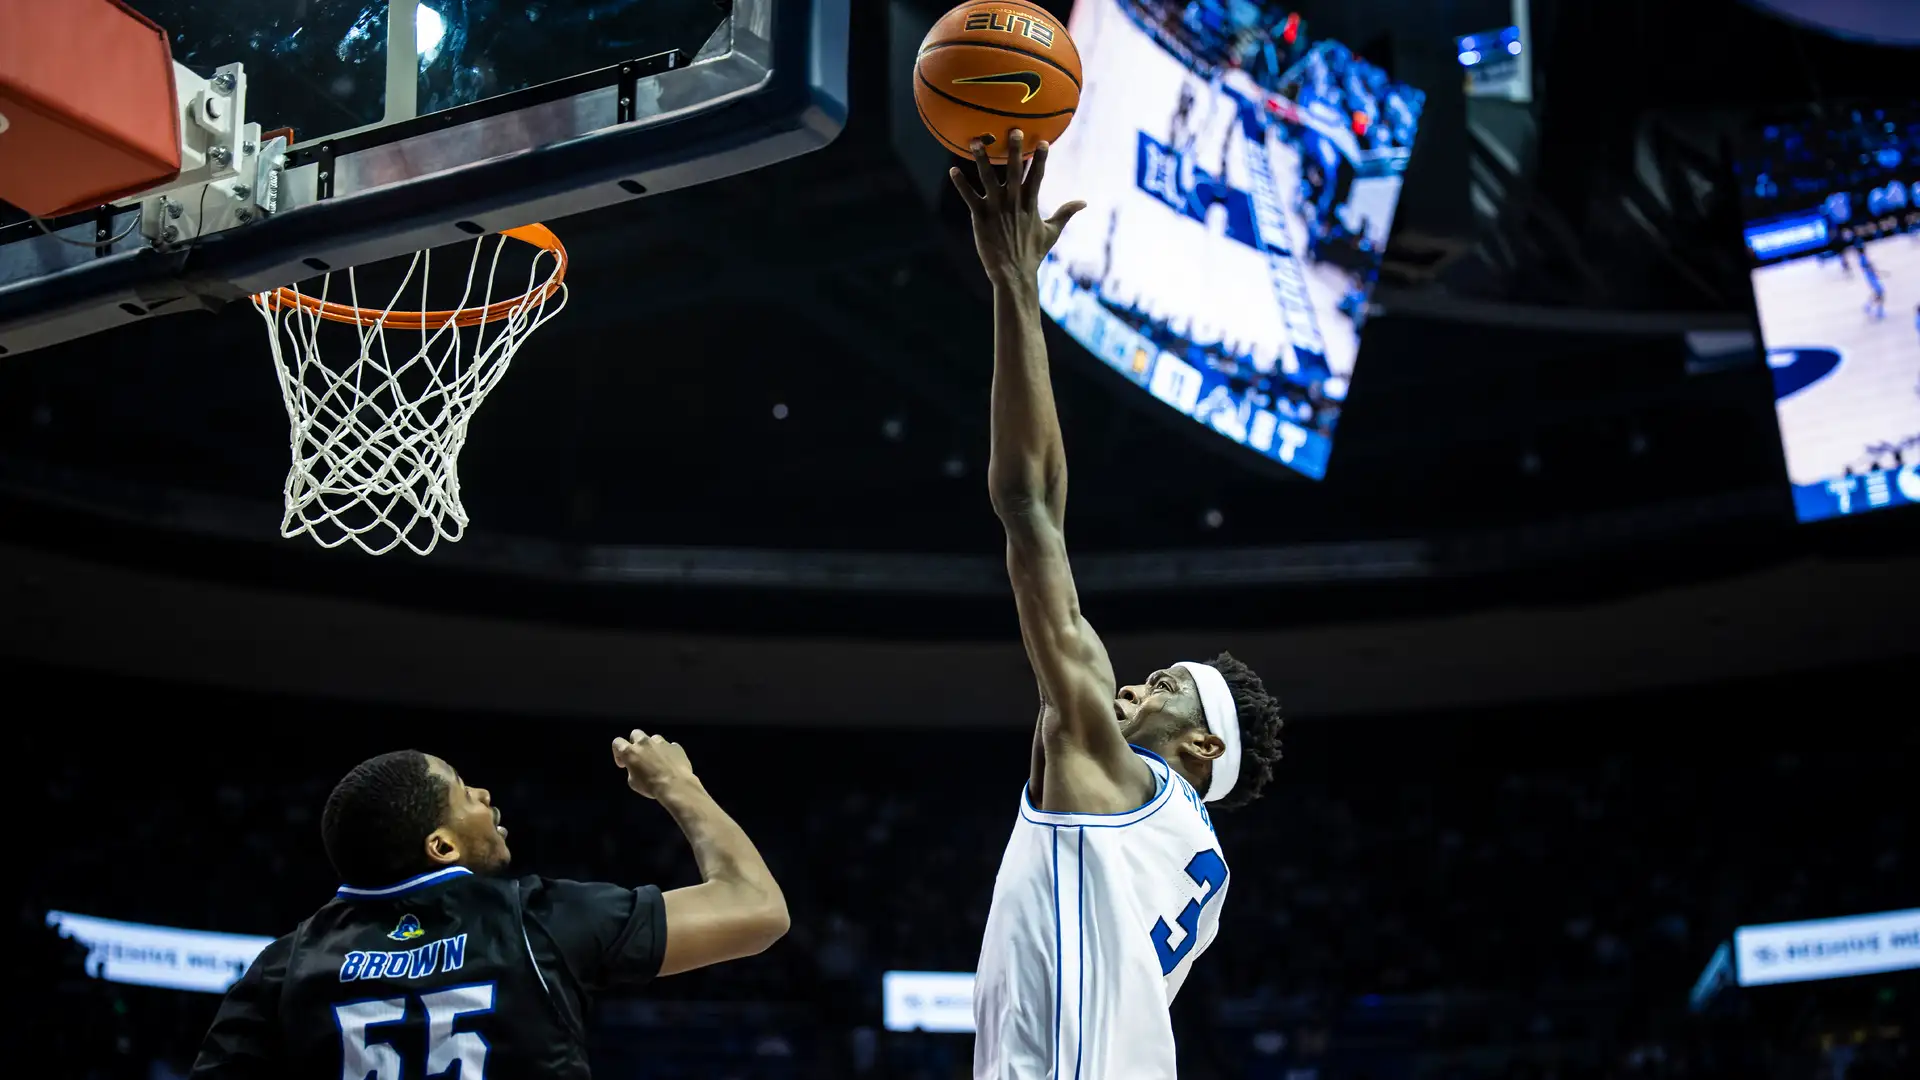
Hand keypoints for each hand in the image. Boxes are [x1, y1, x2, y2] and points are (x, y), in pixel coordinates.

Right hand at [612, 729, 696, 799]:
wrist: (676, 785)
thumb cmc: (651, 786)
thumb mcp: (633, 782)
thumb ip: (632, 770)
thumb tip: (637, 768)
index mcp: (630, 751)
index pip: (617, 742)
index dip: (618, 752)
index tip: (624, 763)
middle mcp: (644, 743)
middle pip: (636, 734)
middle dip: (635, 743)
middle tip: (639, 757)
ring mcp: (661, 742)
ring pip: (653, 738)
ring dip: (652, 747)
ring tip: (657, 760)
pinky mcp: (675, 746)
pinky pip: (669, 746)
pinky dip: (667, 752)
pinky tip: (670, 763)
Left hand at [950, 128, 1085, 286]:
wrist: (1014, 274)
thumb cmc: (1032, 253)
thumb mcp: (1052, 232)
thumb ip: (1066, 213)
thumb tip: (1084, 202)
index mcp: (1030, 203)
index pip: (1037, 176)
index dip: (1040, 158)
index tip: (1043, 141)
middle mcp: (1013, 202)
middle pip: (1013, 171)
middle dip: (1013, 150)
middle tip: (1013, 130)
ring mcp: (996, 209)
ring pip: (988, 179)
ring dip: (981, 159)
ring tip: (974, 142)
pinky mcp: (980, 218)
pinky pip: (969, 197)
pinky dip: (961, 184)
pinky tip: (953, 170)